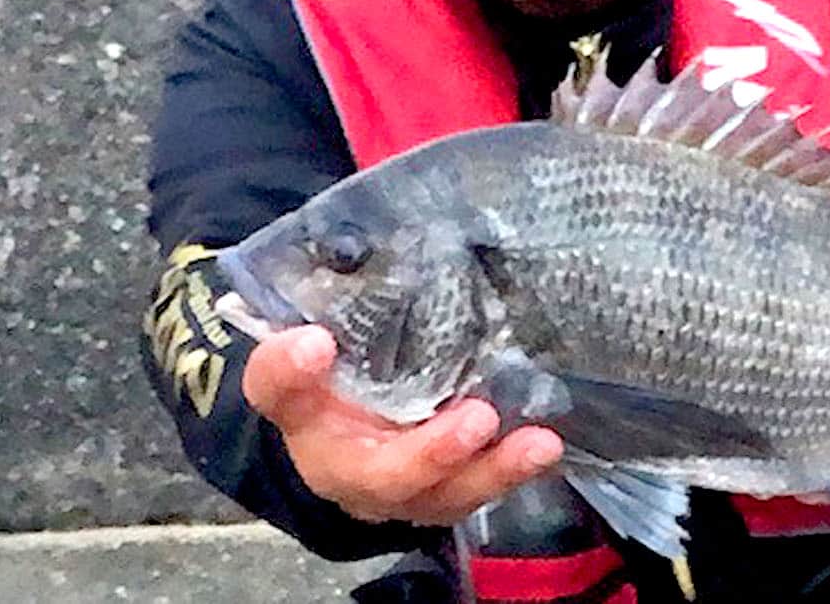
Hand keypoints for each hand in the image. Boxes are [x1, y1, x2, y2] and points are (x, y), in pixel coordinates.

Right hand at [243, 325, 564, 525]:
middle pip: (387, 476)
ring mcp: (406, 490)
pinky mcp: (447, 492)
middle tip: (477, 418)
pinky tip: (546, 446)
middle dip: (433, 452)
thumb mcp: (310, 353)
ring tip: (538, 443)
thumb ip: (303, 341)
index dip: (291, 373)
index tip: (313, 343)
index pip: (283, 395)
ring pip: (446, 494)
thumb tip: (311, 336)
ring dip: (493, 470)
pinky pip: (479, 488)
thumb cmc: (333, 388)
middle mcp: (352, 470)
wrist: (349, 441)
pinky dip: (514, 470)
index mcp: (305, 422)